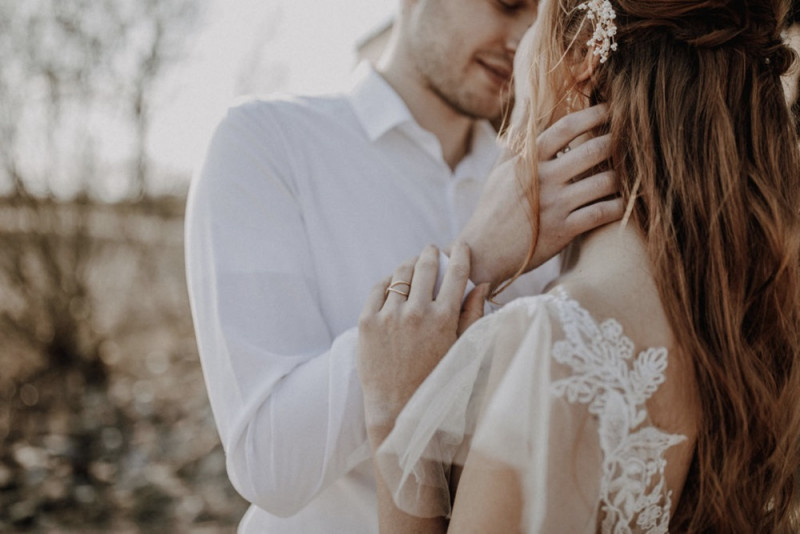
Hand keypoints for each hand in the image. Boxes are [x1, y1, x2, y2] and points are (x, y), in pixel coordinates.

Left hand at [357, 244, 478, 429]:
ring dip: (409, 265)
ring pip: (400, 274)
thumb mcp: (461, 349)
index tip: (460, 247)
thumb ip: (472, 315)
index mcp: (444, 319)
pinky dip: (388, 282)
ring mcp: (389, 316)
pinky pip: (378, 288)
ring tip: (413, 266)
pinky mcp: (366, 322)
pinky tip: (394, 284)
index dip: (460, 255)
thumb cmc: (435, 382)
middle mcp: (416, 313)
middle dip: (431, 254)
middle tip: (432, 251)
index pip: (456, 273)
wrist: (397, 409)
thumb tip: (481, 285)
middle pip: (425, 266)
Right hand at [457, 104, 623, 288]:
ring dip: (622, 176)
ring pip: (604, 182)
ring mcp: (554, 205)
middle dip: (617, 142)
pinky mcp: (563, 231)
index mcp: (528, 161)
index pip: (566, 128)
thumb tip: (527, 103)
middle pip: (592, 150)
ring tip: (630, 173)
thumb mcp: (499, 171)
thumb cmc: (493, 209)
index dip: (593, 114)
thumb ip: (517, 139)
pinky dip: (618, 206)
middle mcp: (543, 179)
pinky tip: (624, 202)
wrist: (483, 253)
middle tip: (631, 139)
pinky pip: (602, 213)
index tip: (610, 109)